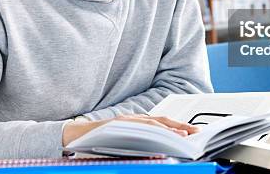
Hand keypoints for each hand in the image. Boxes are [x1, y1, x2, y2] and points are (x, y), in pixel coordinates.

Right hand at [62, 114, 199, 145]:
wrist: (74, 136)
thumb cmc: (99, 140)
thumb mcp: (123, 139)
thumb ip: (139, 140)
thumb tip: (161, 149)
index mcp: (135, 122)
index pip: (160, 123)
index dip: (177, 126)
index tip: (193, 132)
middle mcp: (132, 119)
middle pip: (160, 121)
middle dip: (179, 127)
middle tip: (195, 134)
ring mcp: (125, 122)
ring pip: (151, 124)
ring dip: (168, 130)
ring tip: (183, 136)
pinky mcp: (117, 125)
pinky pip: (138, 129)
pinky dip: (151, 133)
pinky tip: (162, 139)